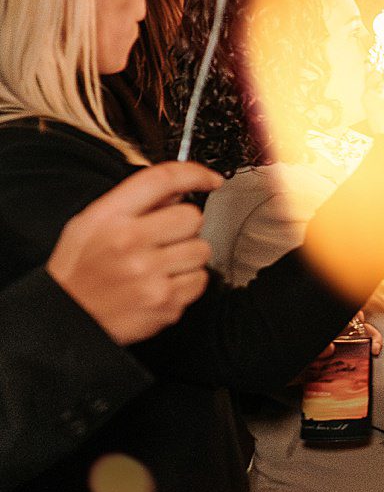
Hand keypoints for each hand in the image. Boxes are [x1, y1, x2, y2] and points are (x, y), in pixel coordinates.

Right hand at [47, 162, 222, 344]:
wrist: (65, 318)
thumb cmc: (77, 271)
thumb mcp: (89, 225)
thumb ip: (131, 205)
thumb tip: (175, 194)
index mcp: (109, 218)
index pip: (161, 180)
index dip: (194, 173)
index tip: (209, 179)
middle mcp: (130, 242)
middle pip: (192, 217)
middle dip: (184, 227)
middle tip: (163, 240)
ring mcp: (149, 273)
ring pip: (201, 250)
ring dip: (187, 257)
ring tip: (158, 266)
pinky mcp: (165, 301)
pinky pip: (200, 280)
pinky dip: (187, 283)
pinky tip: (161, 284)